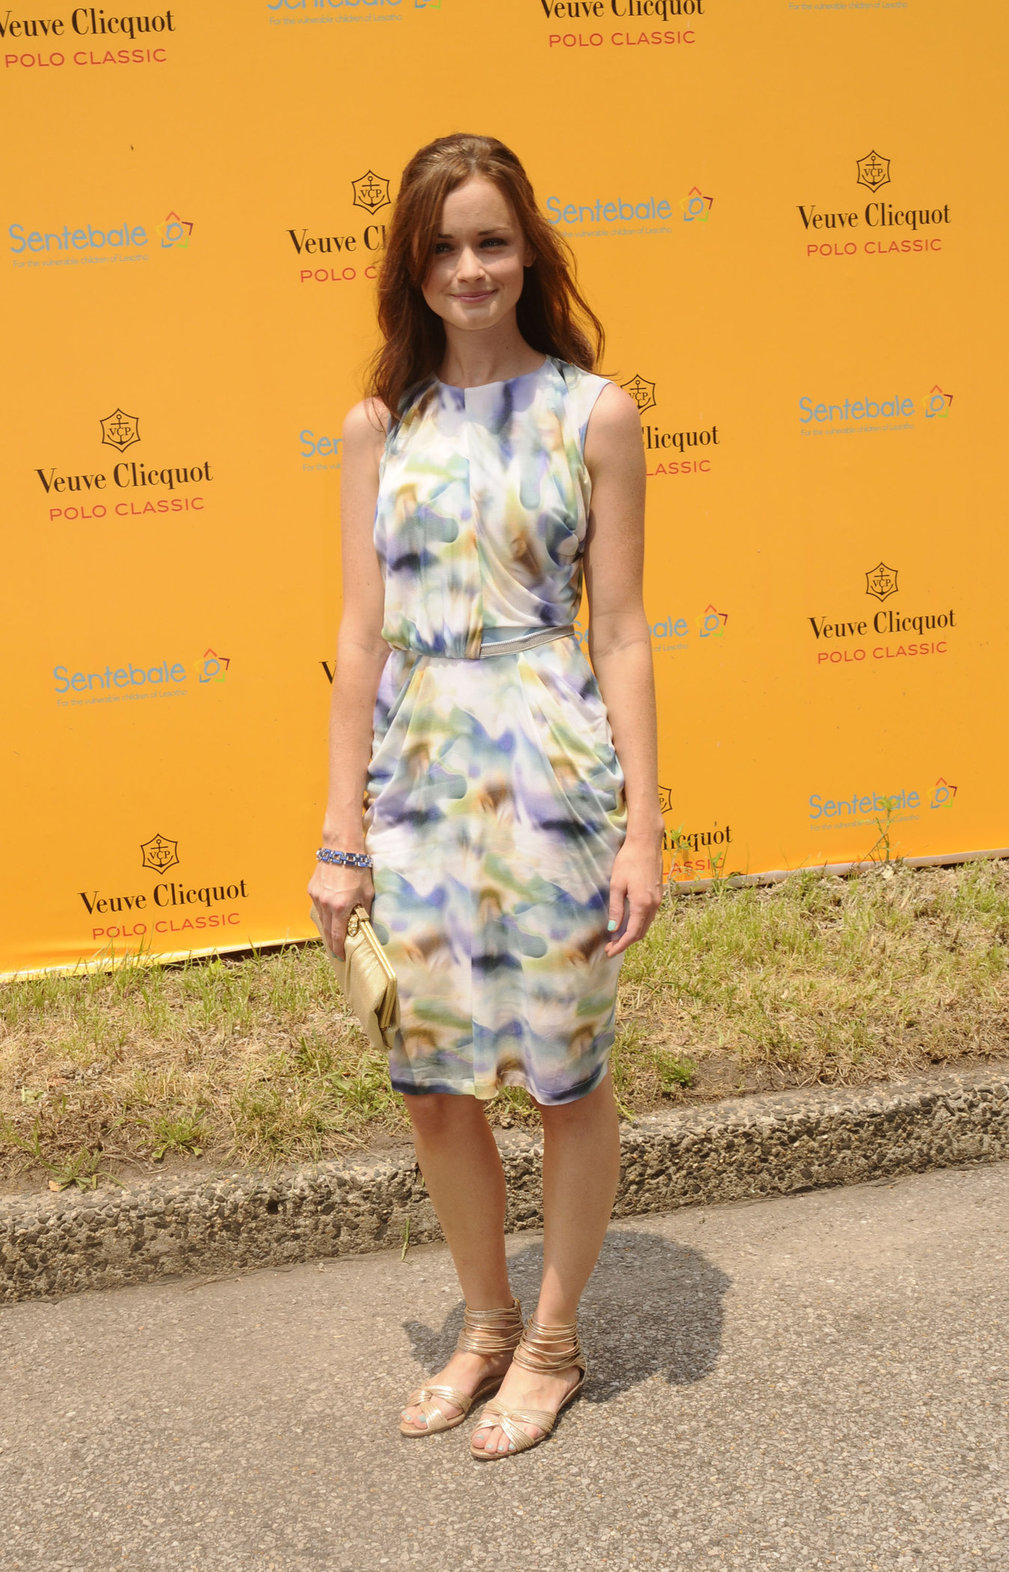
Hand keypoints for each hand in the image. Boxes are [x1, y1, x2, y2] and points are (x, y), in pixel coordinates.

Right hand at [307, 860, 373, 960]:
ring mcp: (316, 897)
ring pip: (321, 919)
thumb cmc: (358, 869)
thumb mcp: (367, 893)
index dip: (339, 948)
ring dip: (327, 928)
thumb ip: (364, 911)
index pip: (337, 935)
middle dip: (332, 942)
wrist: (341, 849)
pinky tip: (330, 915)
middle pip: (327, 930)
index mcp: (340, 907)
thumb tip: (365, 926)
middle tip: (337, 951)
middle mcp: (325, 904)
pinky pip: (318, 907)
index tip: (341, 957)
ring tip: (334, 935)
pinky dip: (324, 913)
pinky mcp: (312, 890)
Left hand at [604, 833, 662, 957]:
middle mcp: (653, 905)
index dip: (621, 945)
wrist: (646, 844)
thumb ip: (617, 908)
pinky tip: (628, 923)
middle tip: (611, 947)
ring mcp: (658, 900)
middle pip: (641, 932)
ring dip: (633, 934)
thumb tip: (613, 928)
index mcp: (642, 904)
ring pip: (646, 925)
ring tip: (617, 938)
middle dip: (626, 943)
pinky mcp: (658, 894)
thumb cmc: (628, 861)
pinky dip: (639, 924)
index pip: (632, 933)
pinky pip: (649, 916)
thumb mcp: (617, 885)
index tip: (610, 952)